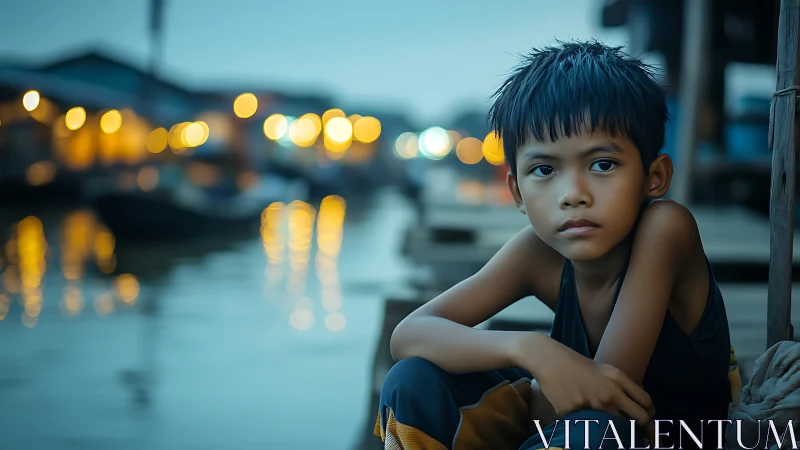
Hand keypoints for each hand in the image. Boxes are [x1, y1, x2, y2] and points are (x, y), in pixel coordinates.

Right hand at [517, 334, 655, 427]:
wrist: (547, 359)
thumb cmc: (575, 363)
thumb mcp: (604, 369)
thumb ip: (622, 385)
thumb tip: (639, 404)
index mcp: (617, 379)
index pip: (646, 403)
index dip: (650, 415)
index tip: (646, 422)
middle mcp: (609, 393)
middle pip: (639, 419)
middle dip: (643, 429)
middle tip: (639, 434)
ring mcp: (592, 404)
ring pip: (616, 428)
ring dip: (616, 430)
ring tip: (609, 427)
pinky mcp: (574, 413)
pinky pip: (586, 426)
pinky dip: (586, 425)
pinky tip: (579, 417)